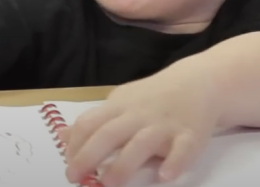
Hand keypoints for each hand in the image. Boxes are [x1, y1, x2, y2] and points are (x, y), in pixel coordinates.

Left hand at [63, 62, 219, 186]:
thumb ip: (94, 121)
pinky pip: (182, 150)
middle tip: (74, 176)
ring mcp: (164, 125)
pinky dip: (174, 162)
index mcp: (118, 107)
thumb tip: (63, 136)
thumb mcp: (119, 103)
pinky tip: (164, 176)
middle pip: (108, 134)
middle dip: (89, 156)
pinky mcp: (191, 135)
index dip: (75, 144)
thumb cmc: (152, 98)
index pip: (89, 123)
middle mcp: (137, 115)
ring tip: (108, 183)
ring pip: (140, 144)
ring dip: (123, 164)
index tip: (68, 165)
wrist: (197, 83)